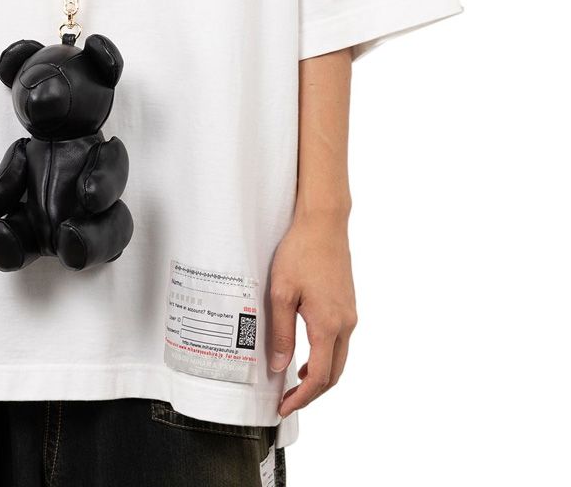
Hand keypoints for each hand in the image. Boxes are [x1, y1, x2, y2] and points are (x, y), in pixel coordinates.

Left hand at [269, 214, 356, 416]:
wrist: (323, 224)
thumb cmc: (300, 252)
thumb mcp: (281, 292)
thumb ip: (281, 332)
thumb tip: (280, 366)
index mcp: (329, 324)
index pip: (320, 376)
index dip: (302, 397)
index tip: (284, 406)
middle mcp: (346, 324)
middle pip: (334, 374)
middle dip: (312, 393)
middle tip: (288, 400)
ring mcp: (350, 314)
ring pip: (339, 359)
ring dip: (320, 376)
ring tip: (294, 383)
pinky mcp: (348, 305)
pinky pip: (340, 342)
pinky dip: (325, 357)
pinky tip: (307, 354)